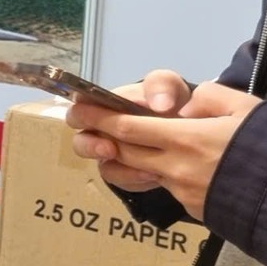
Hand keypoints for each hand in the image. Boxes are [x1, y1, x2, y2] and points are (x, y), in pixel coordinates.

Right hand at [66, 70, 190, 191]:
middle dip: (91, 147)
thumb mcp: (167, 85)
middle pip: (81, 142)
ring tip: (142, 167)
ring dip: (119, 168)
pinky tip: (154, 175)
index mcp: (104, 105)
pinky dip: (137, 178)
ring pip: (103, 167)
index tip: (90, 117)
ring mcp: (114, 155)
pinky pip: (124, 181)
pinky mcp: (128, 173)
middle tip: (109, 149)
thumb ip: (160, 87)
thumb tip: (159, 105)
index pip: (80, 107)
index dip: (80, 113)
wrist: (187, 126)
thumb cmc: (168, 100)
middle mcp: (103, 132)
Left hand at [70, 83, 263, 221]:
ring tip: (111, 145)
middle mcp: (176, 167)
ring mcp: (182, 192)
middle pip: (124, 151)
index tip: (77, 109)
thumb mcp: (245, 107)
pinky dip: (157, 172)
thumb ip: (209, 98)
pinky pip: (165, 186)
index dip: (98, 118)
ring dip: (122, 158)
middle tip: (81, 127)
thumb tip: (184, 107)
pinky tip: (163, 163)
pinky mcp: (193, 209)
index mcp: (186, 139)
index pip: (128, 126)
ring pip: (140, 171)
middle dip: (99, 137)